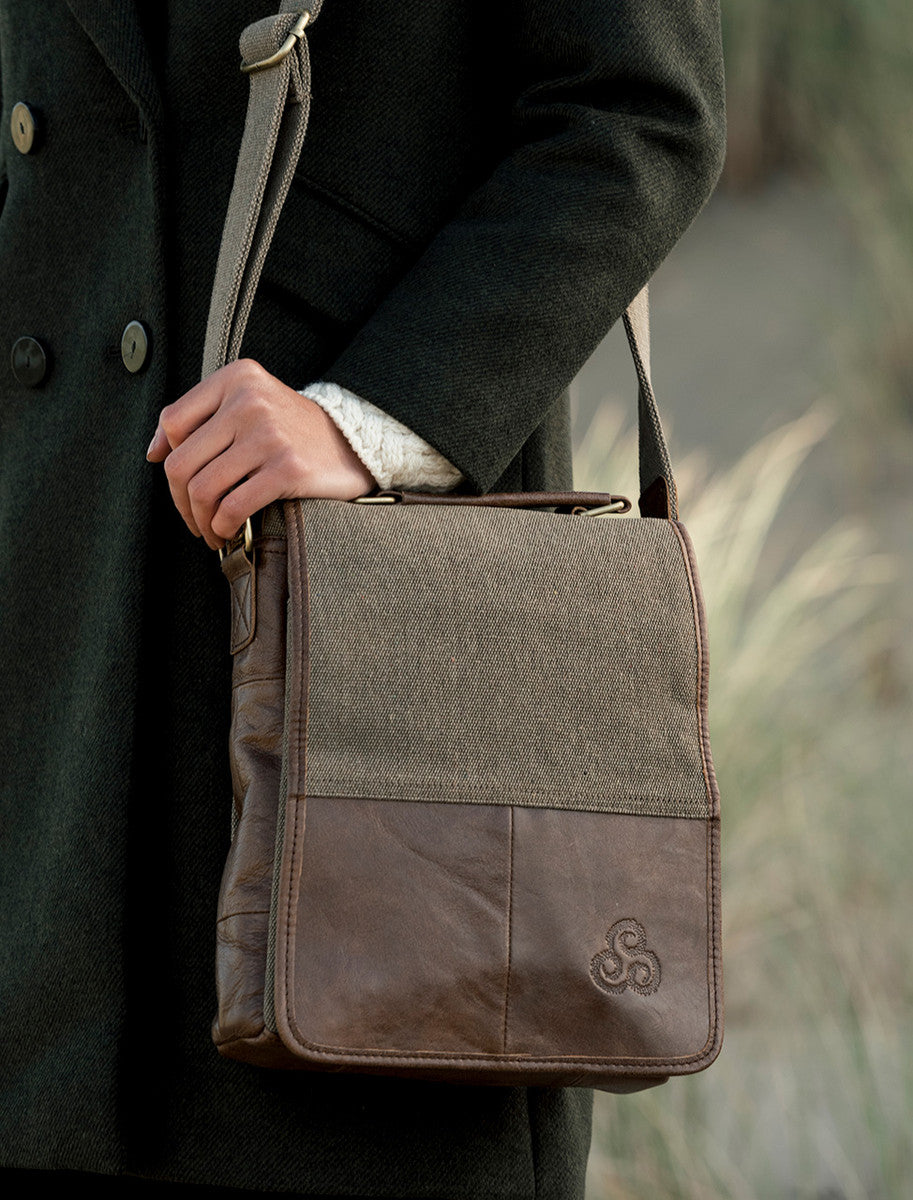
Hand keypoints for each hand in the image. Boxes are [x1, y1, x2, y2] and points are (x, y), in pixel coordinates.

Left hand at [146, 359, 376, 549]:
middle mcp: (250, 400)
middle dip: (180, 501)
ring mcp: (269, 434)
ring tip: (209, 529)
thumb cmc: (293, 430)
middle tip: (192, 517)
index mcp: (237, 378)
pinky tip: (228, 532)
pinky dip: (223, 527)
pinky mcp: (287, 467)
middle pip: (182, 461)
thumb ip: (201, 418)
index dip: (167, 460)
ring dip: (200, 520)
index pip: (173, 423)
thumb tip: (153, 451)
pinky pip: (233, 506)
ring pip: (203, 488)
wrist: (352, 444)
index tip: (180, 483)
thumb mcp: (249, 404)